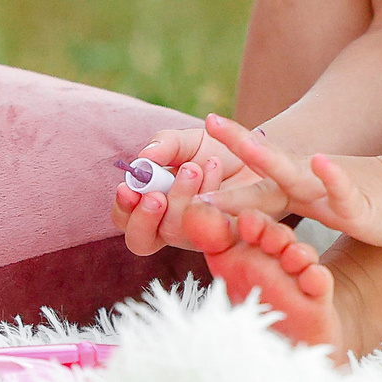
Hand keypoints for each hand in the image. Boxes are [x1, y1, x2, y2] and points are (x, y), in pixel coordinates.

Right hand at [111, 126, 269, 255]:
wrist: (259, 152)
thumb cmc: (216, 151)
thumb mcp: (186, 141)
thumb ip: (164, 145)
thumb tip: (142, 159)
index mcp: (153, 203)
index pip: (125, 218)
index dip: (122, 208)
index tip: (127, 188)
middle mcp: (169, 224)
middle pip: (140, 240)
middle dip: (144, 218)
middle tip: (156, 196)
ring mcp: (195, 234)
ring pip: (173, 231)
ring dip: (180, 196)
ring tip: (195, 167)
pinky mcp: (222, 237)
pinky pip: (207, 226)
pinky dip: (207, 193)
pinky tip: (215, 169)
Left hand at [198, 113, 381, 247]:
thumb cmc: (352, 200)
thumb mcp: (307, 203)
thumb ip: (272, 202)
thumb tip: (228, 207)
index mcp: (289, 184)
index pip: (248, 173)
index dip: (218, 164)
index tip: (185, 160)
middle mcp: (304, 181)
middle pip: (264, 161)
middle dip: (235, 143)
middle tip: (208, 123)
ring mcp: (327, 189)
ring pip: (295, 173)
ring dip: (270, 159)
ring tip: (246, 144)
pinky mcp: (355, 206)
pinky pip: (341, 189)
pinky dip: (330, 176)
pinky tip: (320, 162)